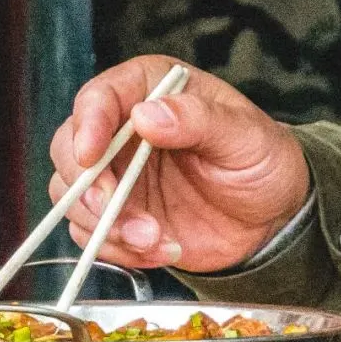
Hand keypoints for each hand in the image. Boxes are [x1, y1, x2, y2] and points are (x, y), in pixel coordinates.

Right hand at [48, 55, 310, 272]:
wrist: (271, 218)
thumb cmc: (262, 161)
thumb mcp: (244, 134)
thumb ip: (198, 119)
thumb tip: (148, 115)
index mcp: (150, 91)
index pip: (99, 97)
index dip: (87, 125)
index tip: (91, 155)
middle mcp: (122, 131)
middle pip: (69, 149)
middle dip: (88, 186)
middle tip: (115, 210)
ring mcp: (116, 176)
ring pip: (71, 197)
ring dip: (105, 225)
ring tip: (154, 239)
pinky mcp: (117, 216)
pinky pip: (90, 235)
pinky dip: (116, 249)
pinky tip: (158, 250)